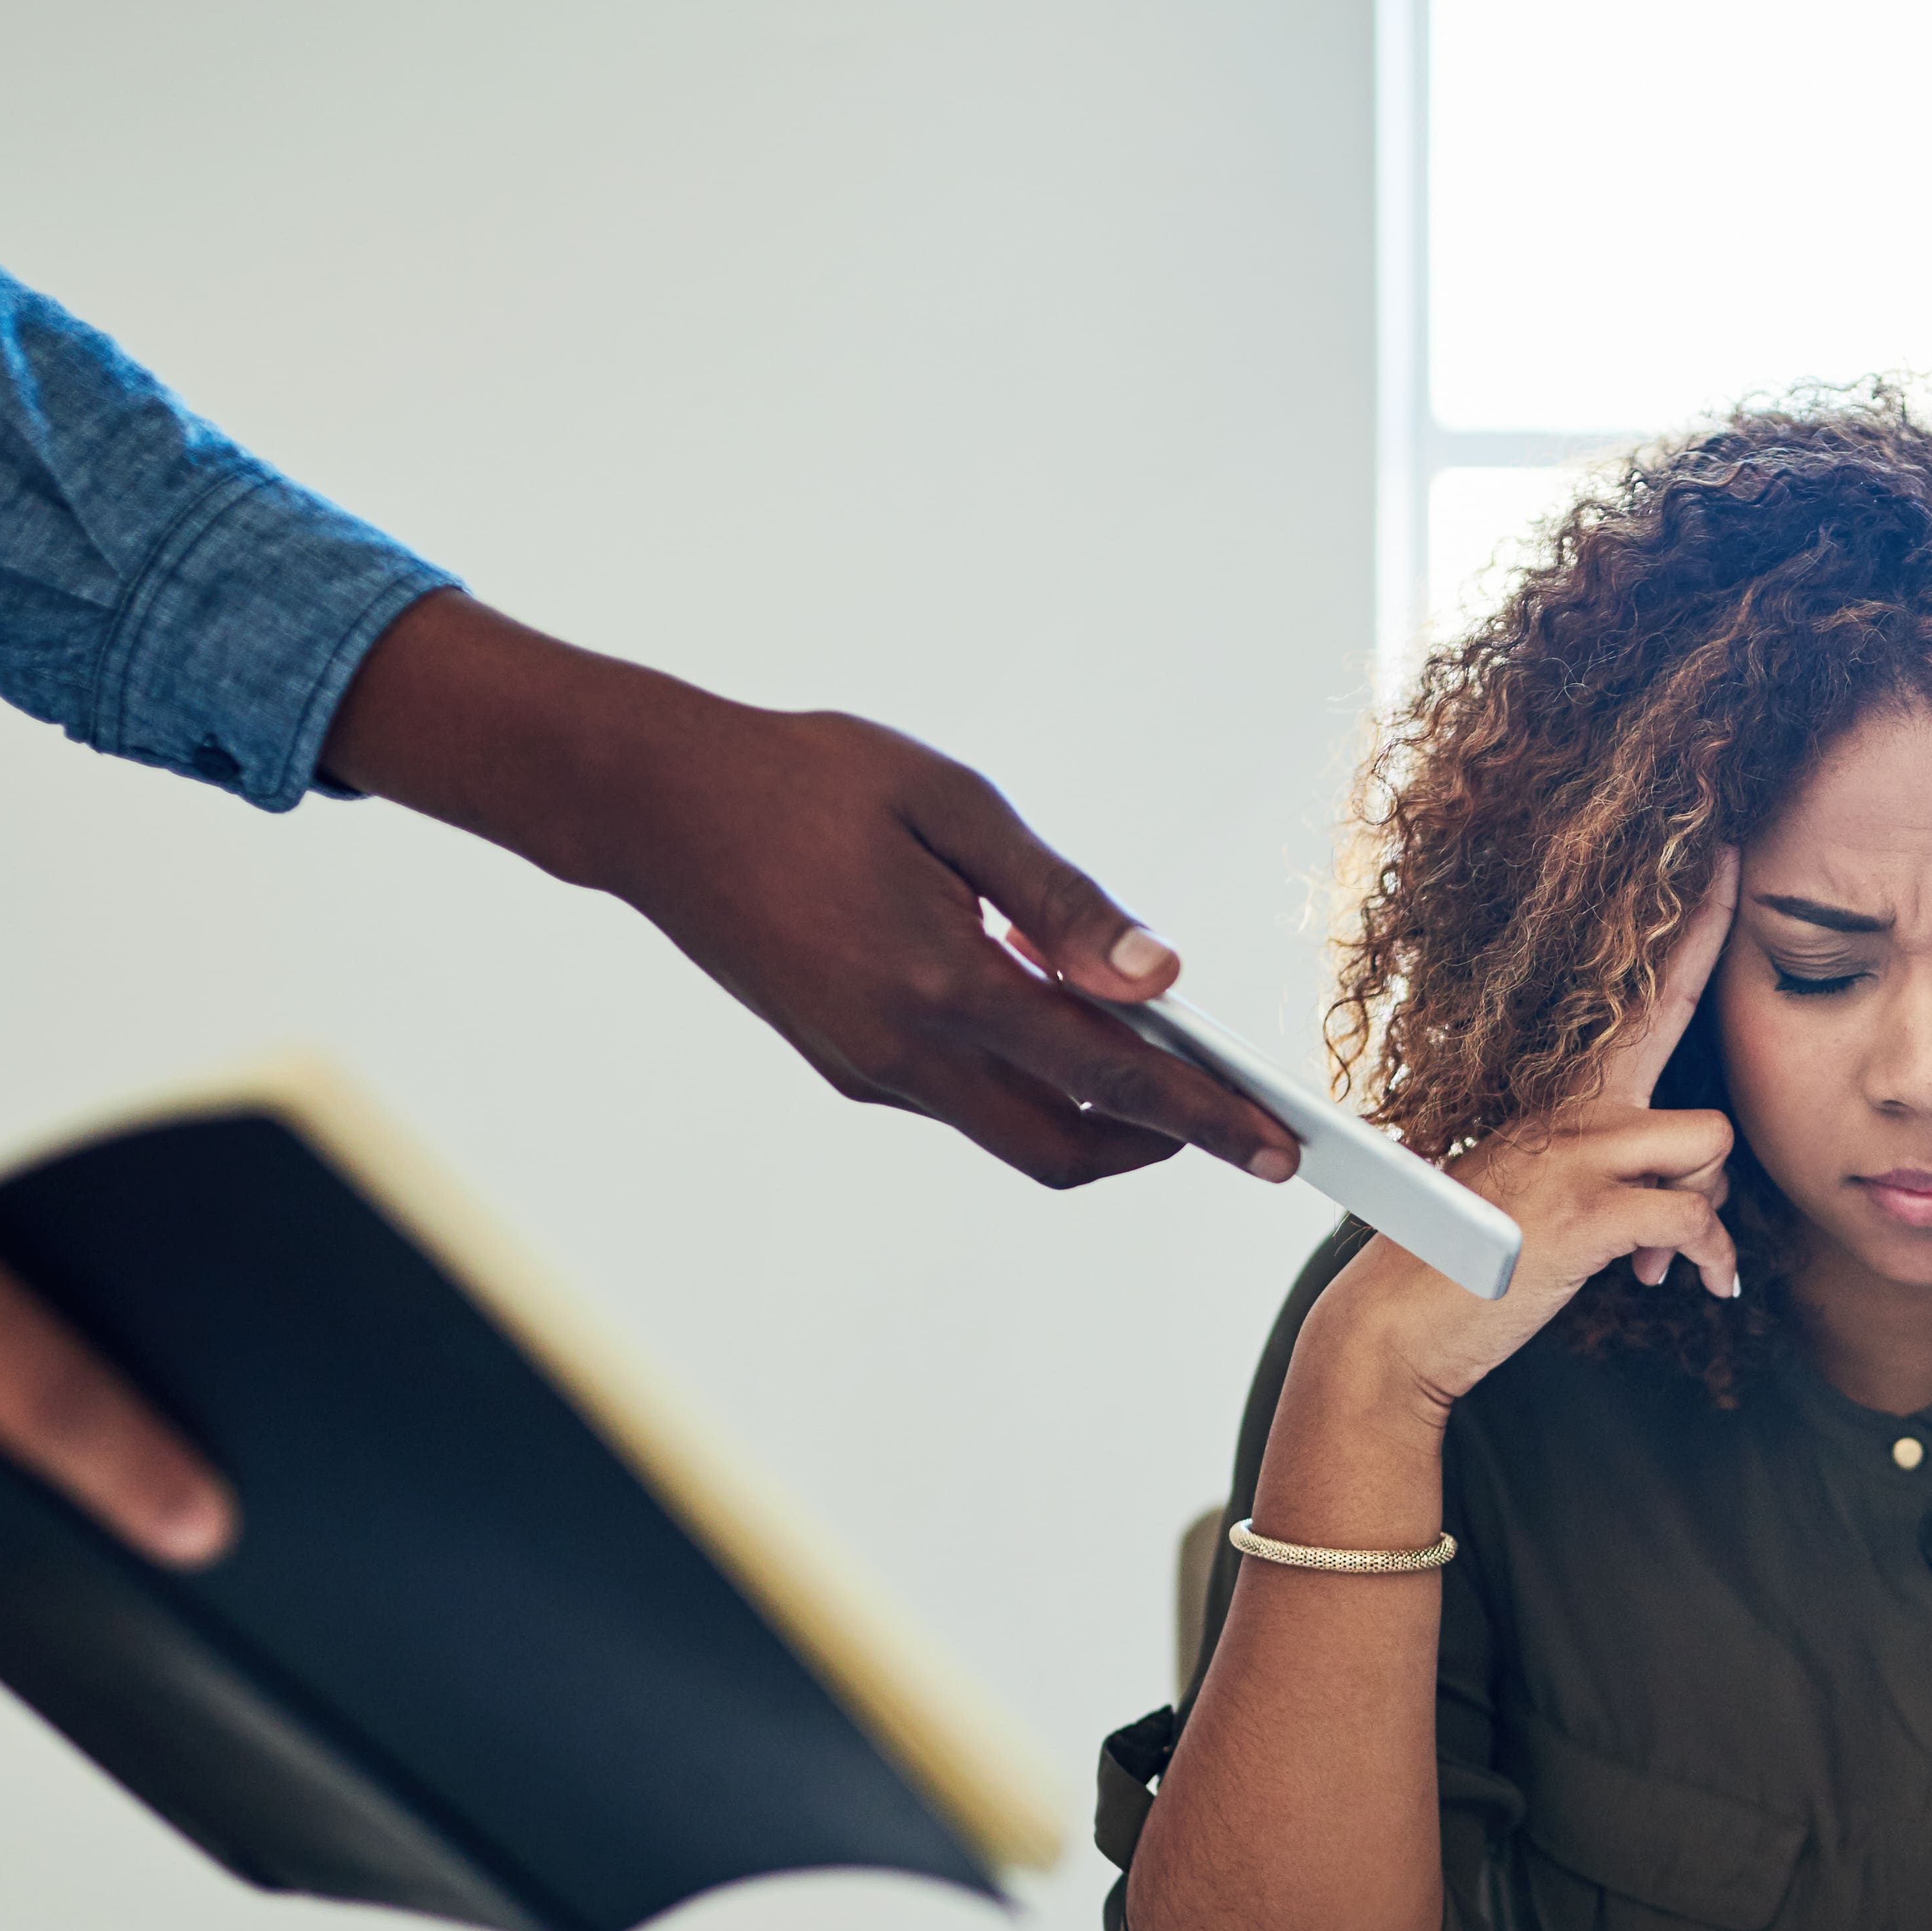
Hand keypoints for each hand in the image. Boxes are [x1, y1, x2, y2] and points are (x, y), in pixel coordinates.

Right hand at [317, 593, 1297, 1191]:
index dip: (1206, 1119)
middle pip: (1065, 1148)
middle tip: (1239, 1128)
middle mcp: (901, 1050)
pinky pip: (961, 1100)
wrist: (654, 805)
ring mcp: (866, 1070)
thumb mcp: (951, 805)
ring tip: (1163, 1064)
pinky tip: (1056, 1021)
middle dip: (1163, 1147)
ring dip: (1095, 1116)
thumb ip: (1058, 898)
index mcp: (938, 982)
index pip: (1108, 1080)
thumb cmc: (802, 781)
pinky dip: (1027, 1082)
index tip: (1277, 1149)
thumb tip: (1155, 975)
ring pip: (1012, 1133)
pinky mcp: (844, 1065)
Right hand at [1305, 854, 1743, 1418]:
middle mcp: (1573, 1106)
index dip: (1691, 922)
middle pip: (1679, 1028)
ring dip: (1707, 1206)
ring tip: (1667, 1252)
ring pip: (1710, 1145)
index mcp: (1563, 1092)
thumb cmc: (1472, 1253)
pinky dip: (1706, 1259)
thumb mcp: (1536, 1178)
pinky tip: (1694, 1283)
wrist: (1402, 1313)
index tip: (1722, 854)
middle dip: (1716, 998)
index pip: (1638, 990)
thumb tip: (1684, 1187)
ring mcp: (1579, 1154)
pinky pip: (1695, 1220)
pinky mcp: (1589, 1212)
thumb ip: (1603, 1157)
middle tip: (1735, 912)